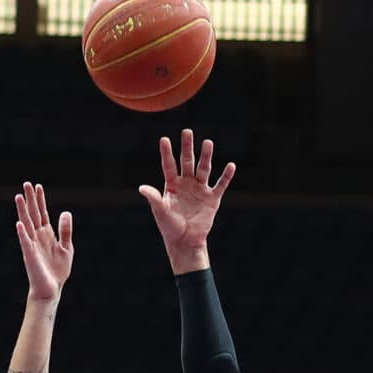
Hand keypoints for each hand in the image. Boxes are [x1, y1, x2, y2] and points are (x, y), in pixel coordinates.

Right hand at [13, 182, 73, 301]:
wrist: (51, 289)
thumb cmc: (58, 270)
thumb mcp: (67, 248)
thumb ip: (65, 231)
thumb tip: (66, 212)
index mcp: (46, 234)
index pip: (42, 213)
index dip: (40, 200)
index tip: (38, 186)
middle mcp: (37, 237)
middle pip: (33, 214)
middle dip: (30, 199)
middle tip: (26, 184)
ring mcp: (32, 245)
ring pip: (26, 224)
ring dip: (22, 211)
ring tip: (18, 196)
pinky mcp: (29, 255)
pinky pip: (25, 242)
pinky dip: (22, 233)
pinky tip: (20, 223)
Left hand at [138, 128, 234, 270]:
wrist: (185, 242)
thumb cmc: (169, 227)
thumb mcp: (160, 211)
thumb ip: (153, 198)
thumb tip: (141, 188)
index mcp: (172, 185)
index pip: (169, 165)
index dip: (167, 153)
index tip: (164, 139)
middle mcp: (187, 184)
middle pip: (187, 161)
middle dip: (187, 147)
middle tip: (187, 131)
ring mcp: (200, 190)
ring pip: (204, 169)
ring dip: (206, 156)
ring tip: (208, 142)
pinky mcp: (212, 199)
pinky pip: (220, 185)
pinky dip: (226, 176)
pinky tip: (231, 165)